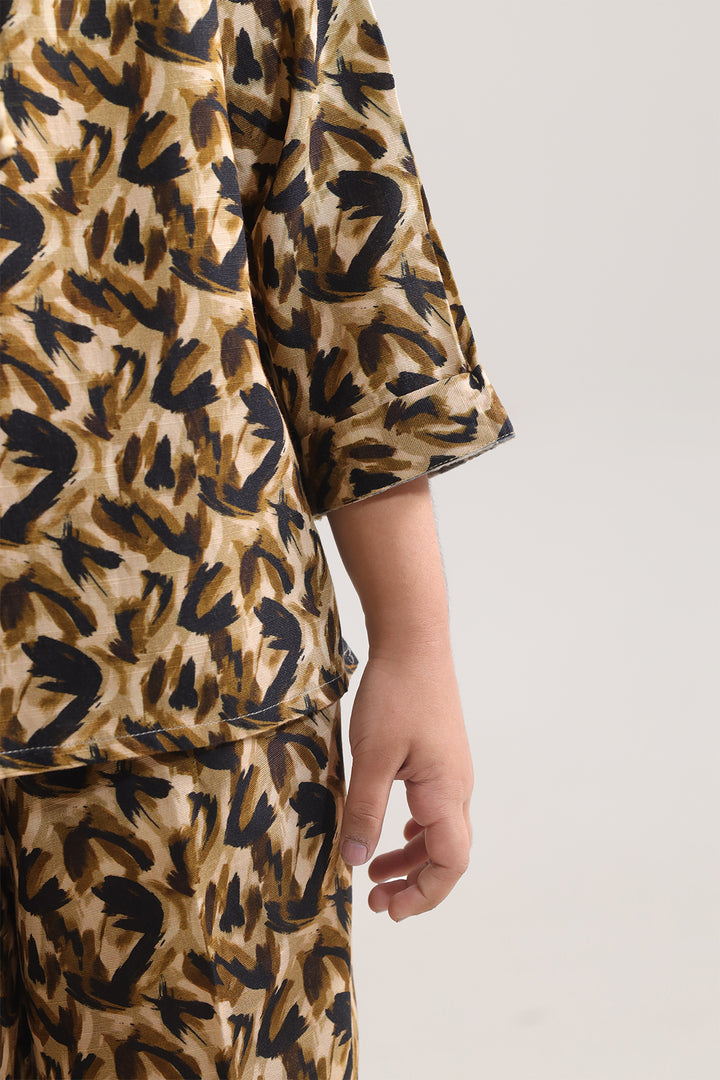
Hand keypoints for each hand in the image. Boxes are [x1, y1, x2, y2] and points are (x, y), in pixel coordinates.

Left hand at [338, 641, 473, 921]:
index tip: (389, 909)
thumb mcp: (372, 756)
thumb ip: (365, 811)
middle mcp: (457, 787)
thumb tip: (357, 863)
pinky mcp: (439, 756)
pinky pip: (433, 808)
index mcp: (446, 792)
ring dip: (410, 858)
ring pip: (439, 831)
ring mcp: (450, 771)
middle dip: (414, 883)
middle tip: (376, 901)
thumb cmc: (396, 694)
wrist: (414, 641)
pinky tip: (391, 832)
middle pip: (448, 854)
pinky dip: (413, 831)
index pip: (450, 863)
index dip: (424, 895)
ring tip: (375, 873)